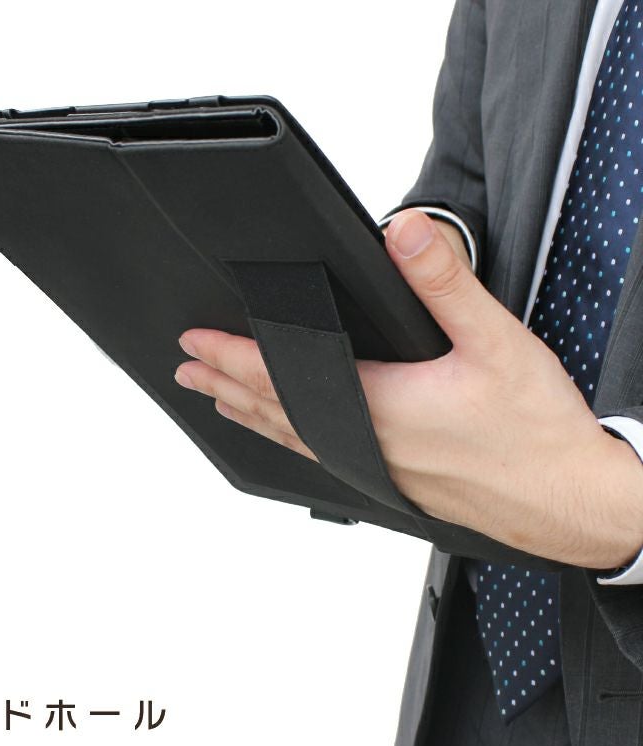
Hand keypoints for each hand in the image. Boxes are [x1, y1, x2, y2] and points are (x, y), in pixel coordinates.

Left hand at [174, 210, 642, 568]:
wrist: (568, 502)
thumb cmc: (536, 433)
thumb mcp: (496, 341)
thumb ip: (444, 283)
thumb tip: (406, 233)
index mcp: (381, 406)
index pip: (283, 375)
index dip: (233, 355)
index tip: (196, 341)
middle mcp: (367, 443)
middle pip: (273, 411)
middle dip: (225, 385)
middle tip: (188, 371)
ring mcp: (375, 468)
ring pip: (293, 438)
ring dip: (249, 415)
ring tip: (217, 403)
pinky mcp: (390, 480)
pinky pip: (320, 456)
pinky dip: (287, 438)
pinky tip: (286, 436)